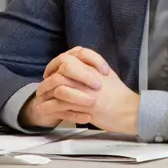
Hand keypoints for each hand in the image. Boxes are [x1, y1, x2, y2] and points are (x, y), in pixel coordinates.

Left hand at [23, 47, 139, 134]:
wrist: (127, 110)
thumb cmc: (119, 95)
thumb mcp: (107, 75)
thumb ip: (93, 69)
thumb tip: (80, 66)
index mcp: (93, 67)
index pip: (71, 57)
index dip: (57, 63)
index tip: (52, 70)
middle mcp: (87, 76)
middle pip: (61, 69)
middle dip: (48, 76)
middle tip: (42, 84)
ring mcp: (84, 90)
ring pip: (57, 86)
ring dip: (45, 91)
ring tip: (39, 96)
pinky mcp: (82, 106)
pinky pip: (59, 104)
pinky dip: (48, 106)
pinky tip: (43, 108)